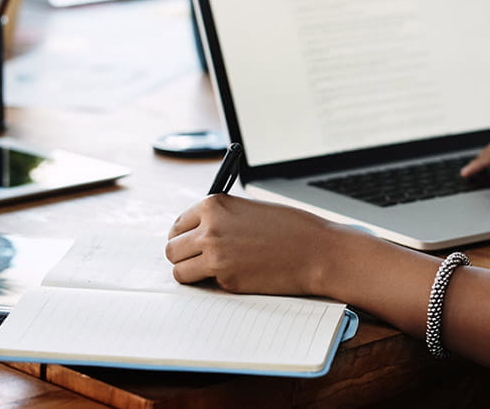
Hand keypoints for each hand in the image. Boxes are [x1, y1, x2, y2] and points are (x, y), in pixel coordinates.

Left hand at [165, 194, 339, 294]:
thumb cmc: (291, 229)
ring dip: (192, 272)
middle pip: (172, 248)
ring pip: (180, 270)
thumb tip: (198, 232)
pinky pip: (204, 284)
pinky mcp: (226, 279)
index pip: (179, 224)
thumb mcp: (250, 210)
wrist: (317, 251)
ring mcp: (216, 256)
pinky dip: (213, 283)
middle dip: (183, 255)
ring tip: (212, 270)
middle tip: (198, 259)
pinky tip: (235, 275)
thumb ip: (222, 217)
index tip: (191, 242)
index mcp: (215, 205)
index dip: (184, 235)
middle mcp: (210, 229)